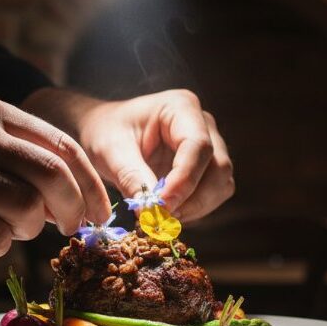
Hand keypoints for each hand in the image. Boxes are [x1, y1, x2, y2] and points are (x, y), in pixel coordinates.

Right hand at [0, 96, 111, 257]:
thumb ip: (20, 154)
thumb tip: (74, 195)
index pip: (64, 147)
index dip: (91, 185)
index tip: (99, 213)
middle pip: (53, 176)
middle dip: (72, 209)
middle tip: (70, 230)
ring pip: (26, 209)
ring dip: (27, 229)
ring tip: (5, 226)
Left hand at [24, 88, 233, 220]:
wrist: (105, 132)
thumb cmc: (106, 132)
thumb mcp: (110, 151)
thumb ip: (131, 177)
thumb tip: (151, 211)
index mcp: (181, 107)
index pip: (198, 146)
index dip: (184, 180)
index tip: (162, 207)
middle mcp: (203, 124)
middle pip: (218, 168)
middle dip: (193, 199)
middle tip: (160, 218)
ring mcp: (210, 146)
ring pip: (221, 184)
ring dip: (195, 207)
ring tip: (161, 216)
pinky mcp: (206, 168)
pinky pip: (213, 194)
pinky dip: (194, 209)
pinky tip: (167, 212)